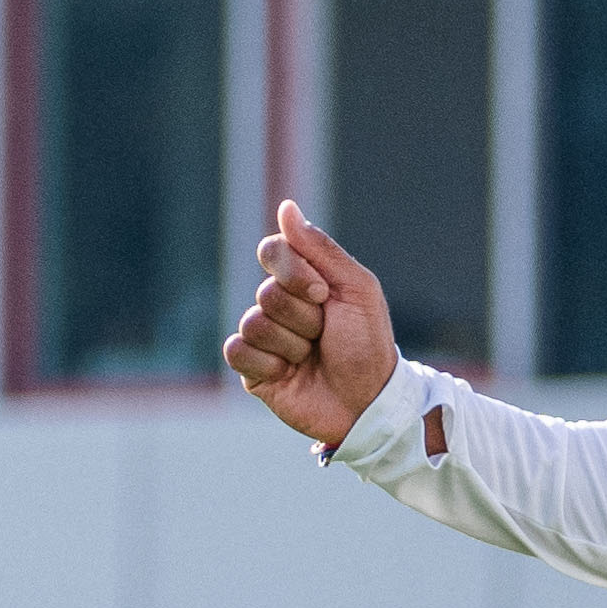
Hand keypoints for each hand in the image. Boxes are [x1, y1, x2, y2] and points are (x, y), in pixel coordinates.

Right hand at [223, 200, 406, 450]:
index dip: (293, 271)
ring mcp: (264, 337)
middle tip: (326, 334)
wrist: (369, 401)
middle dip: (304, 316)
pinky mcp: (252, 370)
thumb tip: (287, 207)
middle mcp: (279, 304)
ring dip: (292, 344)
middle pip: (266, 292)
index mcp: (303, 279)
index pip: (272, 250)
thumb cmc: (368, 344)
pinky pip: (237, 351)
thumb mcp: (356, 288)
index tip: (323, 293)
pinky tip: (289, 374)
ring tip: (313, 357)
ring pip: (254, 323)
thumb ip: (320, 248)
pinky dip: (268, 364)